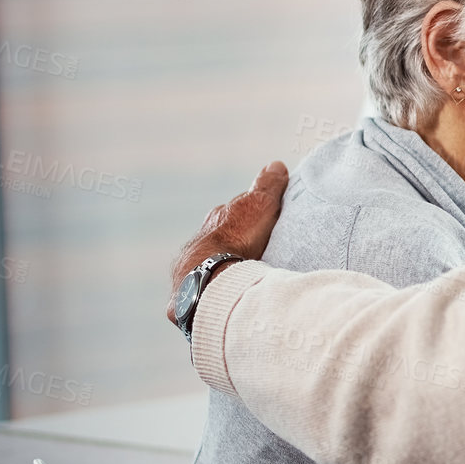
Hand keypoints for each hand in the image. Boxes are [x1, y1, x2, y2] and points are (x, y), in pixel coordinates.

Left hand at [164, 162, 288, 326]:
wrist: (208, 274)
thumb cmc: (236, 238)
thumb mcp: (259, 205)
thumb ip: (267, 186)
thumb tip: (275, 164)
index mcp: (217, 220)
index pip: (235, 215)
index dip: (251, 218)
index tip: (265, 224)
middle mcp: (201, 241)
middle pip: (222, 241)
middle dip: (237, 246)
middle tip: (259, 255)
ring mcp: (192, 267)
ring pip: (212, 266)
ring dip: (226, 271)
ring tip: (246, 281)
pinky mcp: (189, 294)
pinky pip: (205, 290)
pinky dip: (216, 292)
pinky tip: (229, 299)